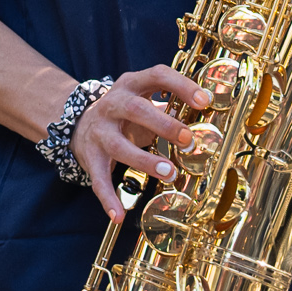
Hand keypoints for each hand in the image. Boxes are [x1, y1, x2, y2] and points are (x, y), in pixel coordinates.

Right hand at [70, 65, 211, 220]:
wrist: (81, 123)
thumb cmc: (127, 112)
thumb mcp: (145, 99)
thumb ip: (171, 104)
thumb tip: (210, 115)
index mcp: (131, 84)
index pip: (157, 75)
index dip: (181, 85)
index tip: (204, 101)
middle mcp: (112, 104)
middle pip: (136, 109)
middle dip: (164, 124)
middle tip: (189, 140)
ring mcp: (99, 131)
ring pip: (118, 145)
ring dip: (144, 160)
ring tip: (169, 173)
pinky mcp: (90, 156)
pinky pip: (98, 179)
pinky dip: (108, 198)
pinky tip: (120, 215)